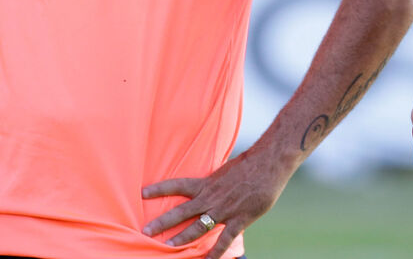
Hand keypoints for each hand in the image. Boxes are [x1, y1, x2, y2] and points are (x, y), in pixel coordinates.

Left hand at [142, 148, 289, 257]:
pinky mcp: (239, 219)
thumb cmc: (250, 164)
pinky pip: (224, 239)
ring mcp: (224, 209)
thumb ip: (215, 183)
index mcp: (207, 183)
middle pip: (182, 211)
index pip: (178, 185)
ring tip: (168, 247)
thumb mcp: (226, 171)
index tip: (142, 193)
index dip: (160, 189)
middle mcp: (211, 197)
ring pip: (198, 226)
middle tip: (146, 231)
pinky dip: (216, 252)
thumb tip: (207, 187)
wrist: (270, 163)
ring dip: (182, 238)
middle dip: (163, 222)